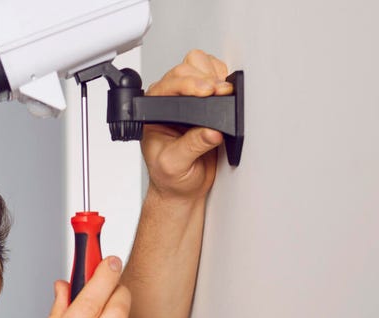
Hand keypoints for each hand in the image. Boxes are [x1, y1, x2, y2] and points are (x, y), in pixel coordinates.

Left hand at [142, 49, 233, 202]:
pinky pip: (216, 78)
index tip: (205, 92)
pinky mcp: (207, 103)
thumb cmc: (170, 178)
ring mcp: (189, 100)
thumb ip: (191, 147)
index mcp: (153, 113)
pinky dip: (224, 79)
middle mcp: (169, 102)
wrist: (182, 188)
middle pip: (186, 69)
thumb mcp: (175, 164)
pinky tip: (225, 94)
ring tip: (222, 93)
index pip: (168, 85)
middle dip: (205, 78)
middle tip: (218, 92)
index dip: (188, 84)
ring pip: (201, 68)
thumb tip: (210, 131)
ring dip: (214, 75)